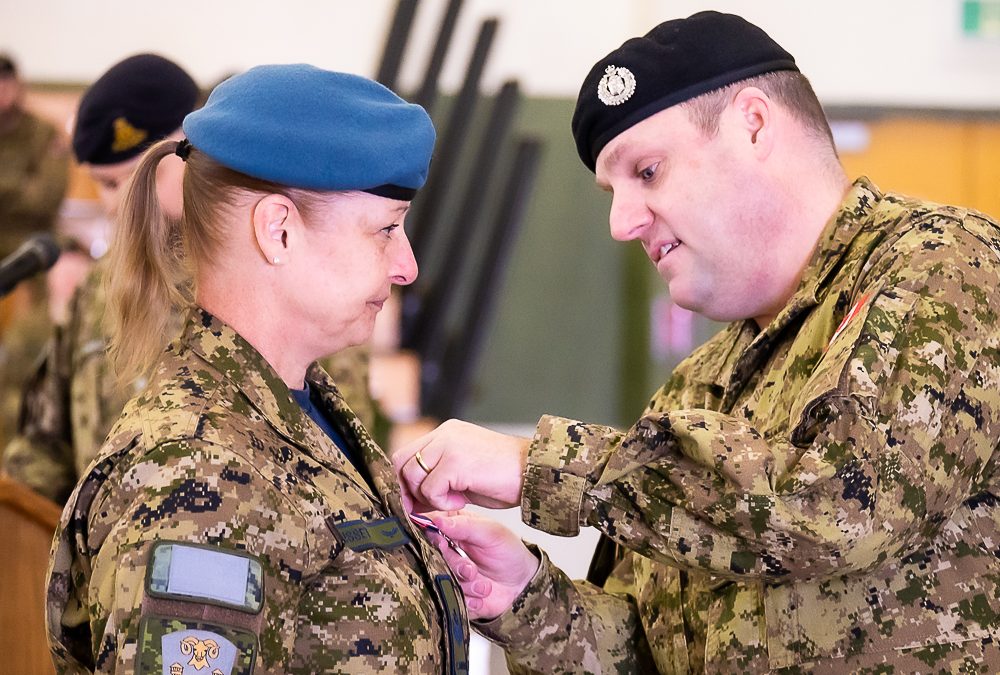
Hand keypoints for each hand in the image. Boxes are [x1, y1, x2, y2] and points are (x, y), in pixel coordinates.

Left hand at [392, 419, 529, 511]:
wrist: (535, 473)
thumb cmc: (505, 478)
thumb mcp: (465, 472)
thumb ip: (440, 476)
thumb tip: (412, 497)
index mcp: (447, 433)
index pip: (407, 454)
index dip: (404, 481)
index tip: (413, 503)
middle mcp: (445, 434)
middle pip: (402, 462)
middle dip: (407, 490)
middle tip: (423, 509)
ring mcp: (449, 445)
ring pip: (413, 476)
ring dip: (428, 497)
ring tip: (455, 501)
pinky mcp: (455, 461)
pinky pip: (431, 488)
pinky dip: (442, 502)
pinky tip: (462, 501)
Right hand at [426, 510, 539, 619]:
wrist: (522, 583)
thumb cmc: (508, 551)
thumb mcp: (491, 532)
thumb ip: (465, 526)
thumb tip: (438, 520)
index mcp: (452, 528)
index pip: (428, 528)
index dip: (432, 537)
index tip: (443, 544)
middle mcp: (446, 551)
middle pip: (431, 557)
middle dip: (453, 566)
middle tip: (471, 570)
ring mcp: (448, 573)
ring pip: (440, 581)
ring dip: (465, 586)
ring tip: (484, 585)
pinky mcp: (453, 594)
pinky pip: (450, 600)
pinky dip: (468, 600)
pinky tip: (482, 595)